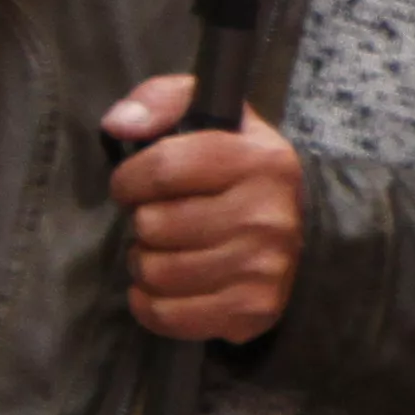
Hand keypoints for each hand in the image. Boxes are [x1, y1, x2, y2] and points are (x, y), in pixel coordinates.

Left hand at [105, 73, 303, 341]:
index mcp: (260, 159)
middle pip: (154, 224)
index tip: (132, 184)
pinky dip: (150, 303)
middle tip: (160, 219)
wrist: (295, 227)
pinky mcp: (253, 310)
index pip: (164, 167)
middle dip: (143, 221)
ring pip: (156, 272)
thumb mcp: (206, 116)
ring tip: (164, 249)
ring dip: (145, 262)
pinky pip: (167, 314)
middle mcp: (268, 215)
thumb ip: (161, 100)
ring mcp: (264, 267)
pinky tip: (166, 286)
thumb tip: (119, 125)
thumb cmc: (233, 168)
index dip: (129, 178)